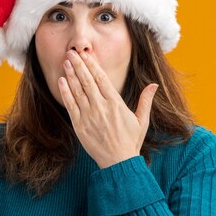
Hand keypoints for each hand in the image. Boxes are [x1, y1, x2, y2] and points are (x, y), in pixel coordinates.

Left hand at [58, 50, 158, 168]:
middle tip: (71, 52)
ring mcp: (89, 116)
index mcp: (116, 103)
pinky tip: (61, 81)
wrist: (118, 163)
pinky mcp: (79, 125)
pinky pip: (71, 105)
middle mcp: (101, 107)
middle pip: (87, 81)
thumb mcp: (141, 120)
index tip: (86, 54)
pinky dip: (65, 92)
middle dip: (79, 65)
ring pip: (77, 90)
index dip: (92, 64)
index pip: (101, 78)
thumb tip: (154, 85)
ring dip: (71, 75)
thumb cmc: (130, 142)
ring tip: (66, 62)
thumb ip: (146, 101)